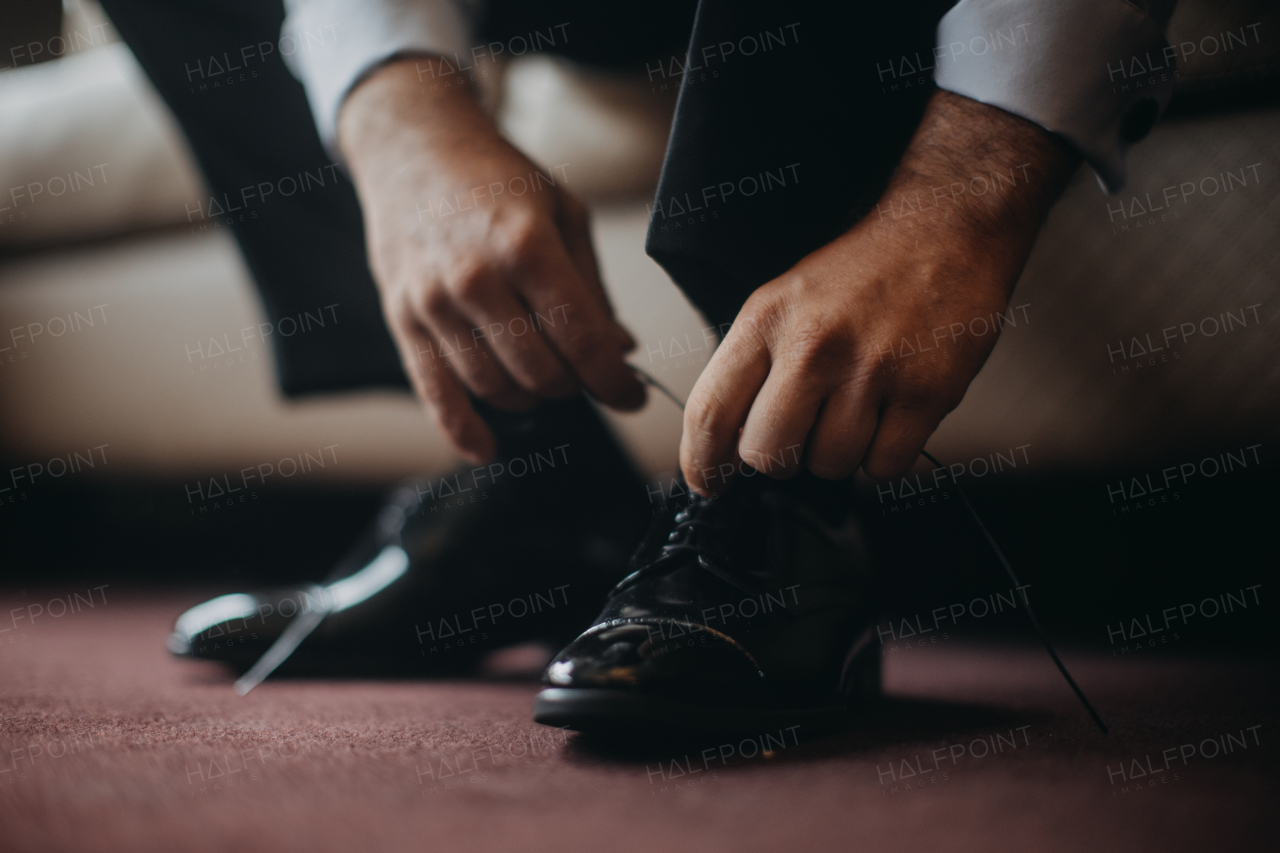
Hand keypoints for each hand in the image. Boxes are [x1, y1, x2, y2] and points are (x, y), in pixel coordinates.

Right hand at [338, 58, 643, 463]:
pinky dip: (463, 430)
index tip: (632, 395)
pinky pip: (435, 394)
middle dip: (576, 385)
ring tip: (543, 373)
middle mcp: (476, 278)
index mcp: (526, 246)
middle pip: (542, 374)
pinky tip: (487, 448)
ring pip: (497, 388)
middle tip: (584, 370)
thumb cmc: (496, 178)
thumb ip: (592, 288)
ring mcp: (434, 303)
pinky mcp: (403, 320)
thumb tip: (620, 350)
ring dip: (532, 397)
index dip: (616, 381)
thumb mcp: (562, 213)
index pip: (583, 341)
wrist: (412, 149)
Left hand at [680, 91, 1079, 492]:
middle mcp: (812, 346)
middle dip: (779, 457)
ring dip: (838, 453)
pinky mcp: (925, 392)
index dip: (701, 461)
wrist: (945, 228)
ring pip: (829, 465)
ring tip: (855, 407)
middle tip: (800, 431)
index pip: (710, 411)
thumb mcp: (784, 300)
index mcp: (766, 320)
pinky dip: (883, 456)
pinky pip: (884, 467)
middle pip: (766, 453)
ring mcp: (871, 371)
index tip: (706, 483)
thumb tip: (724, 443)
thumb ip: (751, 366)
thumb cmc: (861, 272)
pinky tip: (888, 416)